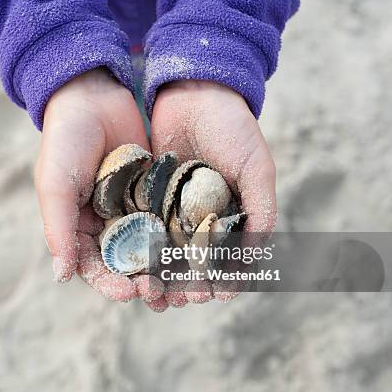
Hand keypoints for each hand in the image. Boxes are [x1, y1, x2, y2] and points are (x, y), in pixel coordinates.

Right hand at [35, 68, 163, 306]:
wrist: (93, 96)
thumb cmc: (65, 140)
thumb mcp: (55, 184)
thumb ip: (58, 228)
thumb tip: (62, 276)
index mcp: (77, 226)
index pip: (92, 266)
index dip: (108, 283)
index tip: (126, 292)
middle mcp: (105, 223)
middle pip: (125, 263)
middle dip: (141, 282)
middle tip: (159, 295)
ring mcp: (131, 210)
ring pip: (150, 248)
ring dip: (164, 269)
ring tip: (181, 286)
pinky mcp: (154, 194)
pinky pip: (168, 221)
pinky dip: (180, 238)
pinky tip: (196, 251)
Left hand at [150, 80, 276, 305]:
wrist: (194, 90)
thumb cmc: (233, 127)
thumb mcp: (256, 168)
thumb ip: (260, 210)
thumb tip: (256, 259)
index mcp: (229, 215)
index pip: (227, 258)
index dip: (222, 279)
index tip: (215, 295)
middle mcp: (199, 216)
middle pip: (192, 261)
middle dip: (186, 284)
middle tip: (178, 301)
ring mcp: (170, 207)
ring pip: (163, 250)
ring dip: (159, 274)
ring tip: (152, 292)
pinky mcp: (144, 195)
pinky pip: (140, 228)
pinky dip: (137, 248)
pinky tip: (131, 265)